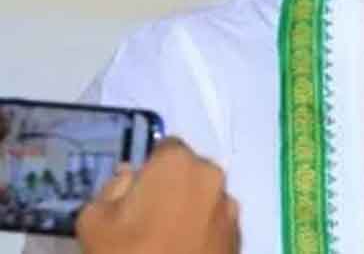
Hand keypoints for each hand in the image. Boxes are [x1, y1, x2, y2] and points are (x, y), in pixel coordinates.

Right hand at [76, 137, 239, 253]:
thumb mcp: (94, 220)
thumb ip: (110, 188)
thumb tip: (129, 176)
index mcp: (177, 162)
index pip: (163, 148)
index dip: (148, 168)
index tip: (135, 191)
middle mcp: (211, 175)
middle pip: (187, 171)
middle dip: (170, 187)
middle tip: (147, 217)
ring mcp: (230, 206)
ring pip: (203, 196)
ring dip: (188, 208)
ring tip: (166, 237)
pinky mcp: (239, 234)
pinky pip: (215, 221)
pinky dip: (202, 229)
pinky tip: (184, 248)